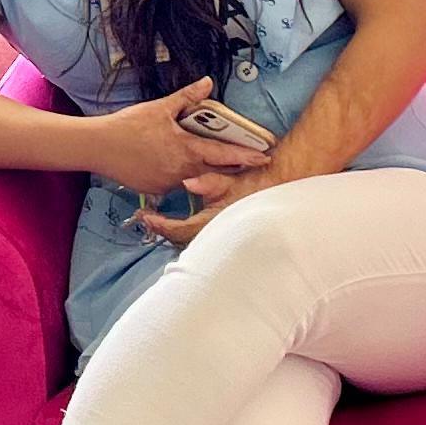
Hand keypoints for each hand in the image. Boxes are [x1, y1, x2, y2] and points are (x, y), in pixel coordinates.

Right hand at [84, 78, 271, 200]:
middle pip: (215, 171)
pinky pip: (174, 183)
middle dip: (231, 166)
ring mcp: (169, 183)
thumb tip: (208, 82)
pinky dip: (178, 174)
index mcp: (186, 149)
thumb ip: (187, 98)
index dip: (247, 155)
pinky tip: (168, 163)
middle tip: (246, 160)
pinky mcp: (155, 190)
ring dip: (201, 169)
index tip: (265, 156)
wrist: (98, 147)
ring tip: (198, 158)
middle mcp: (182, 171)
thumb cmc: (128, 126)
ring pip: (194, 178)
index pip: (224, 154)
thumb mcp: (159, 108)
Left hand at [132, 171, 253, 247]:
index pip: (179, 230)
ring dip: (173, 234)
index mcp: (213, 222)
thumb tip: (188, 184)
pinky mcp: (225, 237)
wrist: (278, 193)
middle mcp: (215, 234)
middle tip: (148, 220)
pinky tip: (180, 227)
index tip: (147, 217)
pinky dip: (185, 235)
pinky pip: (199, 241)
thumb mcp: (231, 181)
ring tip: (159, 223)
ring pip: (190, 243)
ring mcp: (220, 238)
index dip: (160, 225)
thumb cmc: (256, 186)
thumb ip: (209, 183)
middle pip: (180, 240)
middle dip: (163, 231)